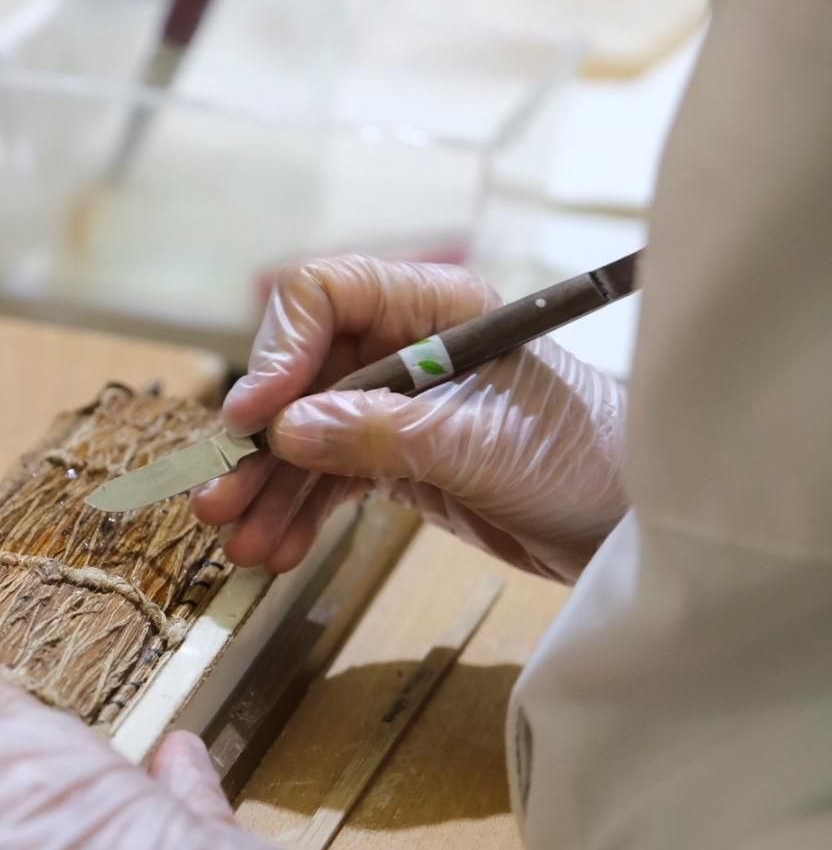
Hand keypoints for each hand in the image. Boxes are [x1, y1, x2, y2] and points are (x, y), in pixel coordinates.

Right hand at [193, 256, 628, 581]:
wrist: (633, 528)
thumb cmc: (584, 460)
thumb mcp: (479, 445)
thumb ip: (380, 432)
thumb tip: (285, 431)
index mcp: (433, 311)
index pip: (326, 299)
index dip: (278, 352)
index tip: (253, 419)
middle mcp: (404, 348)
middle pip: (298, 375)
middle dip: (254, 440)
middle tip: (216, 499)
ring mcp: (396, 405)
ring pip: (302, 436)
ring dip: (267, 490)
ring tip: (241, 545)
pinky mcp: (396, 458)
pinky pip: (326, 477)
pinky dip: (299, 513)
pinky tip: (278, 551)